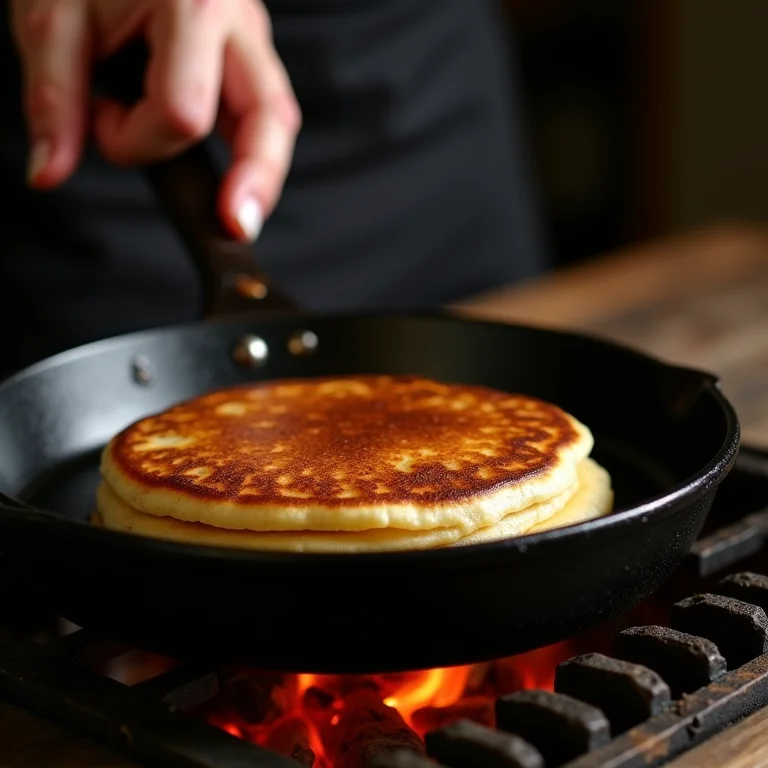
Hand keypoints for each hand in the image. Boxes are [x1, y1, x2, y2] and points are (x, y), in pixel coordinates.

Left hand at [9, 0, 301, 241]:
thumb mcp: (50, 18)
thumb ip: (53, 100)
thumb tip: (48, 171)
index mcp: (190, 4)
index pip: (182, 113)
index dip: (137, 140)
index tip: (100, 120)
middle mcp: (236, 20)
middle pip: (269, 118)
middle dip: (255, 180)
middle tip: (236, 226)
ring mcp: (251, 35)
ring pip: (278, 118)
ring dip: (258, 169)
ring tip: (239, 207)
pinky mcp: (249, 48)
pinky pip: (265, 108)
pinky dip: (249, 144)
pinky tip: (235, 168)